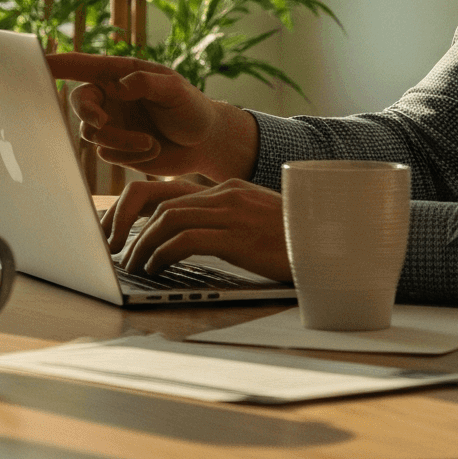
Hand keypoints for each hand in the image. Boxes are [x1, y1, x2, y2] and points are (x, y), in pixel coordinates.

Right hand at [49, 52, 255, 177]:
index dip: (55, 63)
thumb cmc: (192, 108)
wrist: (203, 144)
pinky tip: (152, 150)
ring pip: (93, 134)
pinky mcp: (115, 148)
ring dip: (120, 140)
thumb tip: (119, 87)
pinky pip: (106, 153)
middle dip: (88, 113)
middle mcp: (109, 97)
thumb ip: (147, 83)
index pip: (81, 65)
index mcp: (119, 73)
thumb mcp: (175, 89)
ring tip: (151, 143)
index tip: (36, 62)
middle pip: (79, 102)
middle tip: (103, 122)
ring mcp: (111, 123)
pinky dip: (128, 154)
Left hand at [103, 174, 290, 281]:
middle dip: (134, 228)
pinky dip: (163, 255)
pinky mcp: (237, 237)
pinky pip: (185, 241)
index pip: (173, 194)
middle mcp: (227, 194)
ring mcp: (233, 213)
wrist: (335, 245)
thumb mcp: (259, 222)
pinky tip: (156, 270)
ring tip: (134, 266)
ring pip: (168, 221)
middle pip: (162, 204)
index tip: (128, 233)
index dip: (143, 213)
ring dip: (143, 245)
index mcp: (230, 188)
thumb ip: (229, 222)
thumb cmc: (298, 241)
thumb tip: (195, 239)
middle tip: (122, 252)